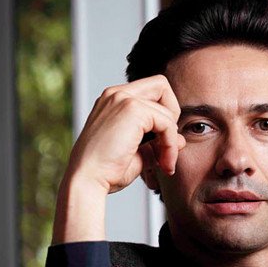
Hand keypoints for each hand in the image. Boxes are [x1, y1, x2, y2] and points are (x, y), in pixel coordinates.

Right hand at [52, 76, 185, 243]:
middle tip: (167, 145)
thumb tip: (180, 139)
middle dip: (172, 115)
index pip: (151, 92)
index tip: (160, 147)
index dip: (163, 115)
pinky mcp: (132, 109)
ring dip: (171, 140)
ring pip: (167, 108)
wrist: (87, 181)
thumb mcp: (136, 154)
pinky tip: (163, 163)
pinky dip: (170, 145)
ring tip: (164, 163)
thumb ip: (157, 143)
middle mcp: (116, 94)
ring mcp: (123, 98)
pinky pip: (167, 123)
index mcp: (112, 101)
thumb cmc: (104, 172)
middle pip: (161, 85)